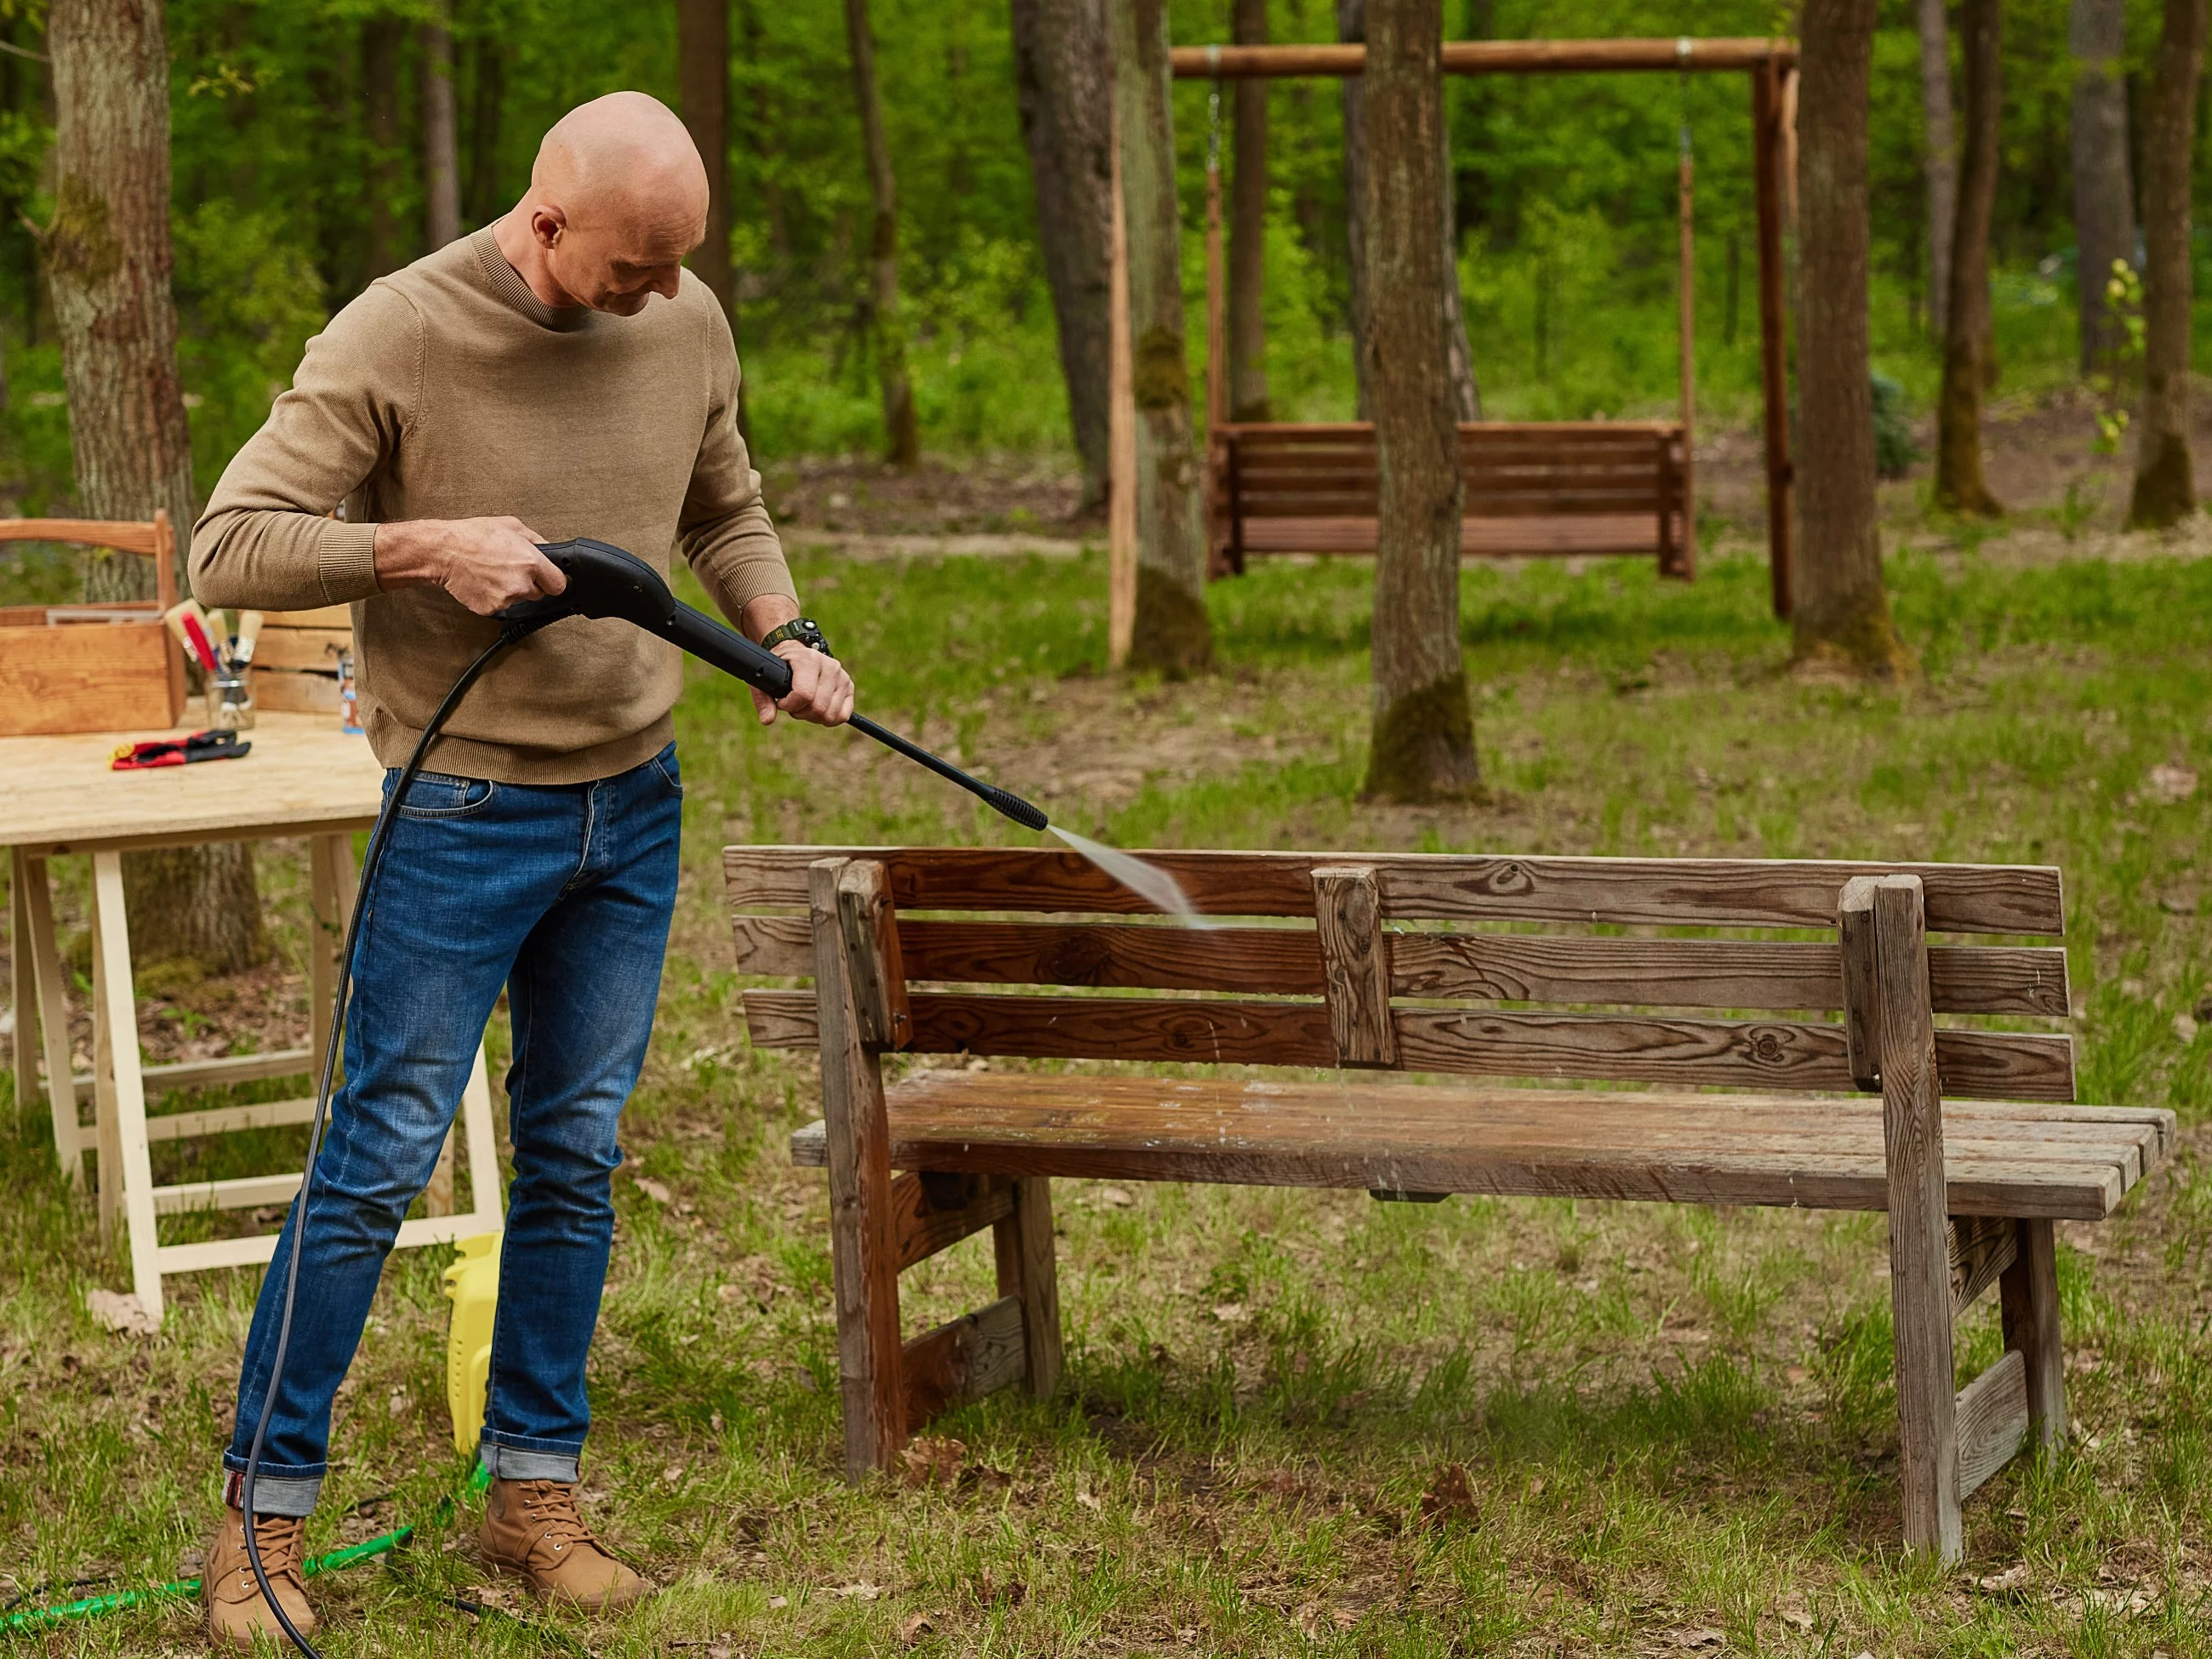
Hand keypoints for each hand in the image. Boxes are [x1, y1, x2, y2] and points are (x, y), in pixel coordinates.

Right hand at [373, 516, 565, 615]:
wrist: (443, 551)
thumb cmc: (473, 536)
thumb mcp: (512, 526)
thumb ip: (537, 541)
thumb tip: (549, 550)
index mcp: (530, 562)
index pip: (558, 584)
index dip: (552, 580)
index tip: (548, 579)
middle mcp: (521, 583)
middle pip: (538, 594)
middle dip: (529, 584)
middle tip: (510, 569)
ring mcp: (506, 598)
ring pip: (517, 599)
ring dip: (510, 590)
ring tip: (492, 572)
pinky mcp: (491, 608)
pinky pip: (500, 606)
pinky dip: (493, 597)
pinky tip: (483, 581)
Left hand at [751, 641, 854, 727]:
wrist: (795, 656)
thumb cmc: (779, 667)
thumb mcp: (765, 679)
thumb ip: (763, 700)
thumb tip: (767, 720)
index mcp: (809, 659)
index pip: (804, 694)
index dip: (790, 706)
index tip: (782, 702)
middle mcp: (830, 666)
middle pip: (818, 708)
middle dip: (801, 713)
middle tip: (793, 704)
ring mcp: (842, 677)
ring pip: (830, 715)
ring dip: (814, 717)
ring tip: (805, 705)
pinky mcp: (849, 687)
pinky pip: (842, 716)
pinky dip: (828, 719)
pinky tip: (818, 709)